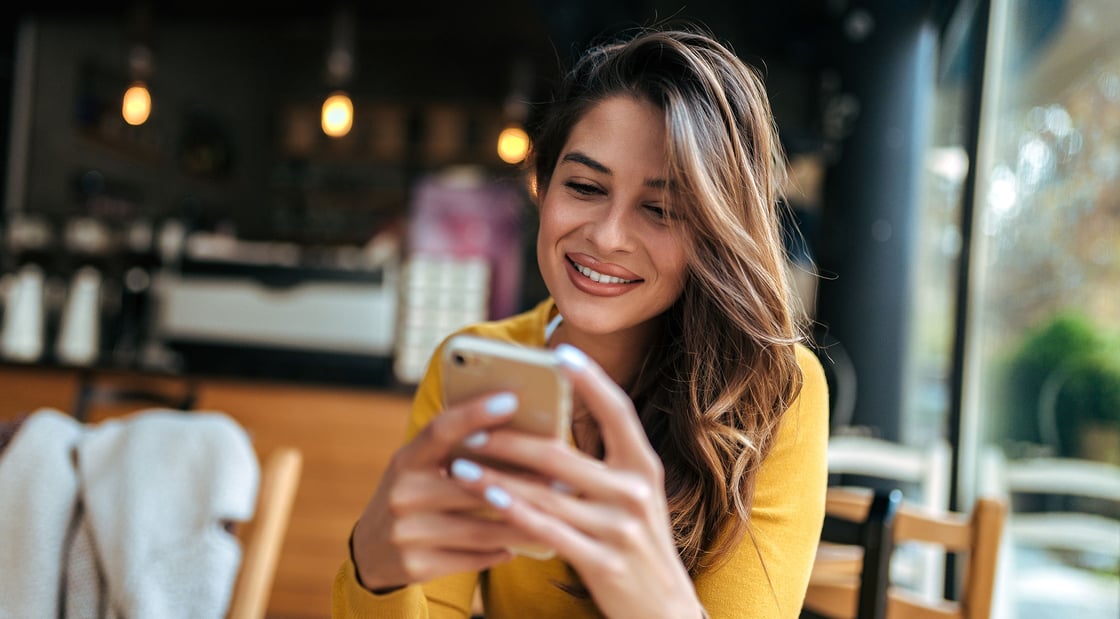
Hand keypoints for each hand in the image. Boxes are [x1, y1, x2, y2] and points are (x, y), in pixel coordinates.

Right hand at [349, 391, 539, 591]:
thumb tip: (518, 428)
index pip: (440, 430)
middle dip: (520, 481)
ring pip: (481, 528)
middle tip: (561, 476)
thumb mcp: (420, 468)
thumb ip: (455, 451)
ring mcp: (407, 533)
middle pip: (471, 485)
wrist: (371, 553)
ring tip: (556, 514)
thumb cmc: (413, 496)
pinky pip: (474, 558)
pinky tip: (523, 543)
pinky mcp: (417, 566)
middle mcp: (401, 494)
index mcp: (405, 460)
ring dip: (523, 522)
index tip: (512, 398)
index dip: (474, 413)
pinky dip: (502, 550)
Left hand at [447, 344, 704, 618]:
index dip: (590, 380)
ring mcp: (620, 528)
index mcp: (644, 467)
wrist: (665, 612)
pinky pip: (548, 531)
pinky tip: (488, 498)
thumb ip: (601, 464)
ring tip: (459, 464)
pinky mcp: (603, 562)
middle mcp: (635, 492)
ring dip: (497, 476)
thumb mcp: (632, 498)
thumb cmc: (637, 545)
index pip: (618, 411)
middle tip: (471, 427)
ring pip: (546, 494)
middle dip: (510, 439)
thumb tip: (547, 430)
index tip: (558, 353)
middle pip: (563, 454)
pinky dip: (514, 512)